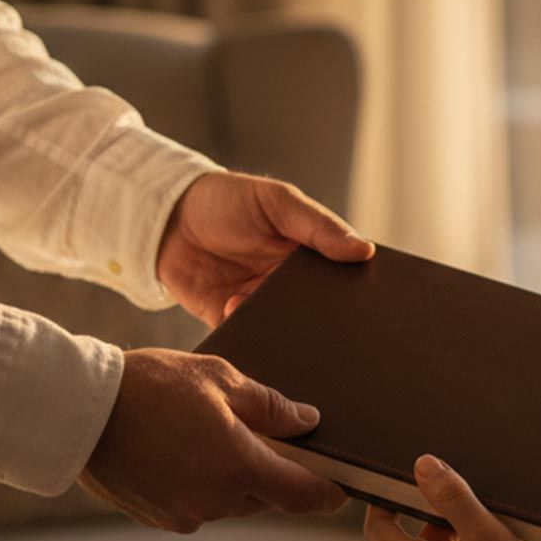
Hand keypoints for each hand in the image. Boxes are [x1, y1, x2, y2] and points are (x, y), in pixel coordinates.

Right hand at [79, 348, 345, 531]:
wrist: (77, 410)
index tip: (341, 487)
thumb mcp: (219, 379)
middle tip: (263, 435)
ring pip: (232, 501)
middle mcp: (216, 500)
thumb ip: (270, 406)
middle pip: (267, 496)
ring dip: (234, 476)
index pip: (302, 495)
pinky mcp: (158, 518)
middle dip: (272, 471)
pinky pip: (198, 504)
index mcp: (238, 466)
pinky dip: (202, 483)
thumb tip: (308, 422)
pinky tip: (183, 450)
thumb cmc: (150, 386)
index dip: (327, 493)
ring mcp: (185, 514)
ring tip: (212, 434)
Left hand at [156, 172, 373, 325]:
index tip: (373, 310)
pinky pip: (250, 340)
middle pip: (319, 313)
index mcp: (310, 256)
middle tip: (337, 332)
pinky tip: (246, 320)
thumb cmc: (227, 200)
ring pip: (287, 332)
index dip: (357, 295)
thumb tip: (365, 250)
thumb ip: (319, 227)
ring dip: (288, 333)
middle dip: (326, 324)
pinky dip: (252, 340)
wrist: (166, 218)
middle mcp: (290, 286)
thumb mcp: (279, 203)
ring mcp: (262, 306)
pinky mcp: (232, 322)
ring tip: (290, 329)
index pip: (343, 281)